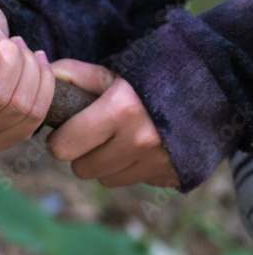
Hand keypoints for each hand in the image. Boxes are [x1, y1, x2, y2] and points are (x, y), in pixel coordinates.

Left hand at [47, 59, 179, 187]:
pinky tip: (140, 149)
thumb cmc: (150, 80)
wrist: (210, 91)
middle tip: (93, 135)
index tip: (67, 130)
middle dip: (82, 153)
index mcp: (120, 110)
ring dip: (105, 164)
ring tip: (118, 140)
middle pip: (82, 169)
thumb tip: (43, 74)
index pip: (64, 148)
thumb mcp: (114, 72)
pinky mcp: (171, 175)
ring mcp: (157, 161)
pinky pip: (133, 182)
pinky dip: (131, 169)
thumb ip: (75, 75)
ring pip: (105, 180)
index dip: (61, 139)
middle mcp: (140, 140)